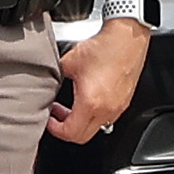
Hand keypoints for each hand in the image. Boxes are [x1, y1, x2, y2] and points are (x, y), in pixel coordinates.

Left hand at [52, 20, 146, 143]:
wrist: (127, 37)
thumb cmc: (104, 47)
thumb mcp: (68, 62)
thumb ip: (54, 77)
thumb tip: (46, 84)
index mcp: (90, 103)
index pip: (69, 132)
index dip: (54, 129)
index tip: (49, 119)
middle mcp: (107, 110)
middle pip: (83, 137)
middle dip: (66, 129)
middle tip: (58, 114)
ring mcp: (118, 107)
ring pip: (96, 128)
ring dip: (82, 121)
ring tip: (73, 105)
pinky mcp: (125, 100)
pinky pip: (108, 117)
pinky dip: (95, 114)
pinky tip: (90, 98)